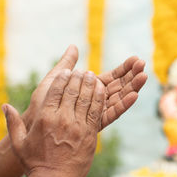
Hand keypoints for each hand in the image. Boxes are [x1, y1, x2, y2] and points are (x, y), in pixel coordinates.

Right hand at [3, 70, 104, 176]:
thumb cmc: (34, 163)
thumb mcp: (19, 143)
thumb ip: (12, 123)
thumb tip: (5, 105)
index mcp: (45, 118)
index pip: (55, 91)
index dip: (63, 78)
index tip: (68, 71)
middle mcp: (62, 119)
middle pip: (73, 91)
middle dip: (79, 78)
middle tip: (83, 71)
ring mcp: (78, 127)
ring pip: (87, 99)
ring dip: (91, 84)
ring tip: (93, 76)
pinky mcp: (90, 134)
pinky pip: (97, 111)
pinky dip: (100, 98)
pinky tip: (102, 89)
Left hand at [23, 45, 147, 130]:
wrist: (33, 129)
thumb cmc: (41, 104)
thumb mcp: (53, 80)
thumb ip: (65, 64)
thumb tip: (74, 47)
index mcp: (89, 90)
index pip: (112, 77)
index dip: (125, 68)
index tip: (136, 59)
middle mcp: (95, 101)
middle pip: (119, 87)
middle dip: (132, 75)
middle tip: (143, 64)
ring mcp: (96, 113)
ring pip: (118, 98)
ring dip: (132, 87)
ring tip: (143, 76)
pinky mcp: (95, 124)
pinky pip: (111, 114)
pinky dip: (123, 105)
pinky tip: (134, 95)